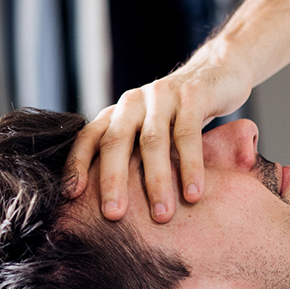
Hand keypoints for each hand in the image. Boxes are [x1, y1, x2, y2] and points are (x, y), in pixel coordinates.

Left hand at [65, 41, 253, 222]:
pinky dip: (190, 167)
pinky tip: (193, 194)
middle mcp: (133, 102)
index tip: (71, 196)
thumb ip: (131, 156)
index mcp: (117, 113)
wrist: (218, 73)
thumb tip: (110, 207)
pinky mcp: (192, 96)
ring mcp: (161, 96)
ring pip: (152, 141)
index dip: (77, 164)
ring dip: (156, 181)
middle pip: (116, 141)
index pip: (88, 138)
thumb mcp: (149, 131)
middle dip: (112, 180)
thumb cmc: (178, 117)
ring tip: (161, 215)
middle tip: (114, 215)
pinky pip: (188, 135)